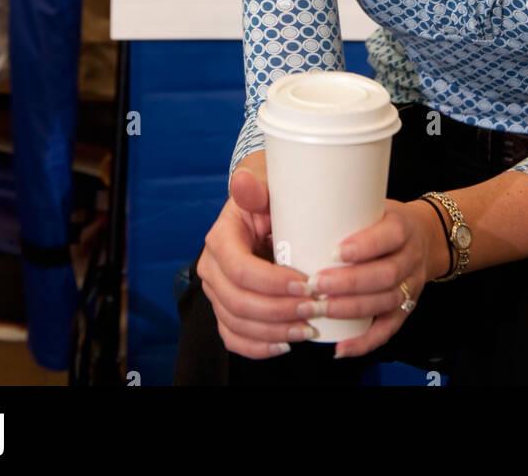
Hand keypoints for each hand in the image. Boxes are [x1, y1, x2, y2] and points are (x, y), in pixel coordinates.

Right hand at [197, 167, 320, 359]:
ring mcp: (215, 292)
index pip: (241, 269)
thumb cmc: (268, 201)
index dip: (273, 283)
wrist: (260, 213)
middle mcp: (211, 268)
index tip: (308, 284)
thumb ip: (255, 188)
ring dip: (275, 332)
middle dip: (280, 311)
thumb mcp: (265, 190)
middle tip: (316, 309)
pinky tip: (285, 344)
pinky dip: (258, 347)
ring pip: (237, 324)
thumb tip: (243, 181)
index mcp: (220, 238)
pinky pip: (233, 337)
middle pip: (238, 302)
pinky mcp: (224, 310)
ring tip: (309, 328)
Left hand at [298, 198, 443, 359]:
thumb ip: (340, 212)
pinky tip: (341, 346)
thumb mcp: (373, 205)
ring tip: (320, 310)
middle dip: (348, 283)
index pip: (389, 236)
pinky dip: (365, 341)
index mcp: (402, 227)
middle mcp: (410, 258)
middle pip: (385, 275)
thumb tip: (285, 219)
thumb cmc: (385, 220)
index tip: (334, 250)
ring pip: (385, 302)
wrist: (426, 237)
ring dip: (350, 309)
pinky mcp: (406, 309)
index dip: (364, 246)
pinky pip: (388, 329)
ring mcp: (411, 286)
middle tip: (315, 284)